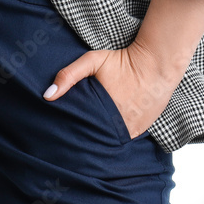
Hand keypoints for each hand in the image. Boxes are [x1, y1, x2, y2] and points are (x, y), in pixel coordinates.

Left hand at [42, 42, 183, 139]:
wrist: (156, 64)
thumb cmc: (122, 61)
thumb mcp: (93, 61)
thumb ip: (69, 75)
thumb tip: (47, 96)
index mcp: (100, 111)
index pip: (77, 130)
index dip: (68, 131)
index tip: (58, 130)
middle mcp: (115, 126)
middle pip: (91, 138)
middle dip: (81, 137)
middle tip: (69, 136)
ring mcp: (128, 132)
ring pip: (106, 141)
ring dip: (98, 138)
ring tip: (86, 135)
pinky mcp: (138, 132)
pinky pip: (120, 140)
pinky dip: (113, 137)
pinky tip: (104, 132)